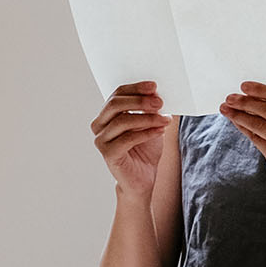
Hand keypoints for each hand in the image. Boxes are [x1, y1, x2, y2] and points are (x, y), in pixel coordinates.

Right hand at [91, 81, 169, 198]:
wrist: (143, 179)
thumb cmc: (145, 150)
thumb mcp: (151, 124)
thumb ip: (151, 110)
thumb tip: (157, 94)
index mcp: (107, 115)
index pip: (117, 94)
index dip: (135, 88)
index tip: (154, 87)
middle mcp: (100, 126)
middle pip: (115, 104)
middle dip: (139, 101)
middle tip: (159, 102)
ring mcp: (101, 140)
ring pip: (123, 121)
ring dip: (147, 118)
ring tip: (165, 119)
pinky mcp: (108, 154)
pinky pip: (127, 138)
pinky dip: (146, 132)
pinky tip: (160, 130)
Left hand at [220, 82, 265, 201]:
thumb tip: (254, 98)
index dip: (262, 90)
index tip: (245, 86)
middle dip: (246, 102)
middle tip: (231, 98)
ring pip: (260, 125)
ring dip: (240, 115)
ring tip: (228, 109)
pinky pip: (257, 140)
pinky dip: (245, 129)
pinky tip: (237, 122)